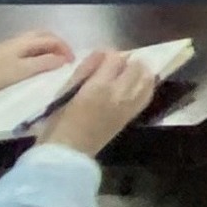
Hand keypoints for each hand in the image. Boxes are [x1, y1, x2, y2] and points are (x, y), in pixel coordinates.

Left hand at [0, 32, 76, 96]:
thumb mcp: (23, 71)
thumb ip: (44, 64)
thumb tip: (63, 59)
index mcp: (25, 41)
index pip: (52, 39)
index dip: (65, 49)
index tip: (73, 63)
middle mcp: (18, 40)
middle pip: (44, 36)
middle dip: (58, 45)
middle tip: (66, 60)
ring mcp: (9, 47)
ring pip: (35, 42)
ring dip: (48, 49)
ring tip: (54, 64)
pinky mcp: (3, 56)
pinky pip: (27, 49)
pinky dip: (38, 53)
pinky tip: (37, 66)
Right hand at [36, 50, 161, 156]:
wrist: (68, 153)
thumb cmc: (59, 121)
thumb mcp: (66, 90)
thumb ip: (85, 69)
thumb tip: (101, 53)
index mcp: (99, 86)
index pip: (116, 58)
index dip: (110, 54)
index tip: (101, 58)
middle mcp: (119, 94)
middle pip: (136, 66)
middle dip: (127, 61)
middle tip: (115, 66)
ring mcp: (128, 106)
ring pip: (147, 79)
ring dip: (140, 71)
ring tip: (128, 72)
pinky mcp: (131, 116)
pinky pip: (146, 95)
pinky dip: (145, 86)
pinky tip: (136, 85)